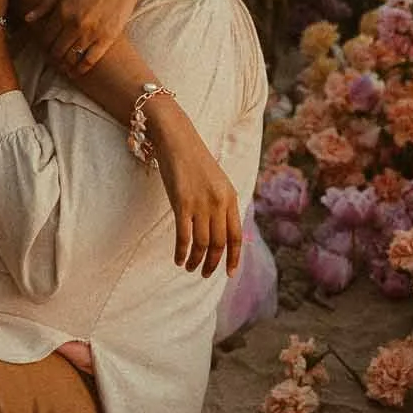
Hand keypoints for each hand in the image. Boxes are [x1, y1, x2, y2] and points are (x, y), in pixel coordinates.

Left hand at [24, 0, 141, 73]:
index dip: (43, 47)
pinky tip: (77, 72)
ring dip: (65, 66)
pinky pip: (90, 60)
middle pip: (57, 50)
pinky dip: (81, 69)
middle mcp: (74, 23)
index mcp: (62, 10)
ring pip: (71, 57)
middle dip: (53, 58)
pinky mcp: (107, 38)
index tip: (45, 50)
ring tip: (64, 68)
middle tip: (53, 61)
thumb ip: (45, 4)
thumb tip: (27, 19)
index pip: (46, 37)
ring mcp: (91, 32)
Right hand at [149, 102, 241, 278]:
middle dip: (213, 263)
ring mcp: (201, 203)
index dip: (234, 257)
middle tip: (205, 274)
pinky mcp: (182, 202)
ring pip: (202, 243)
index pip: (236, 235)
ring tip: (189, 267)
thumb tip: (222, 229)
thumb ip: (222, 202)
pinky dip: (182, 251)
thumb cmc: (193, 158)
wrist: (176, 138)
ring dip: (196, 260)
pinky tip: (178, 258)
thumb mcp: (216, 180)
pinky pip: (184, 236)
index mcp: (230, 197)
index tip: (229, 273)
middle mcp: (219, 202)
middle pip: (219, 243)